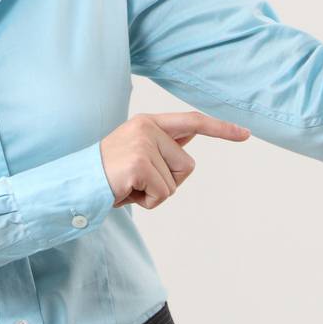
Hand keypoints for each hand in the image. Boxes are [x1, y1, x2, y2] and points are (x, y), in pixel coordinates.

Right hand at [99, 112, 251, 210]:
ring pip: (175, 182)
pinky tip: (127, 192)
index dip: (220, 129)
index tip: (245, 134)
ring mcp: (143, 144)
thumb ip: (162, 147)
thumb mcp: (137, 154)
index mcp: (148, 122)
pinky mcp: (140, 163)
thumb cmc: (108, 175)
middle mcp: (147, 128)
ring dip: (155, 193)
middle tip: (137, 181)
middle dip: (167, 181)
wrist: (77, 185)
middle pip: (187, 165)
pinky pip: (163, 193)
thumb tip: (189, 146)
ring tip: (129, 186)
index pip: (192, 121)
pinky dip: (148, 201)